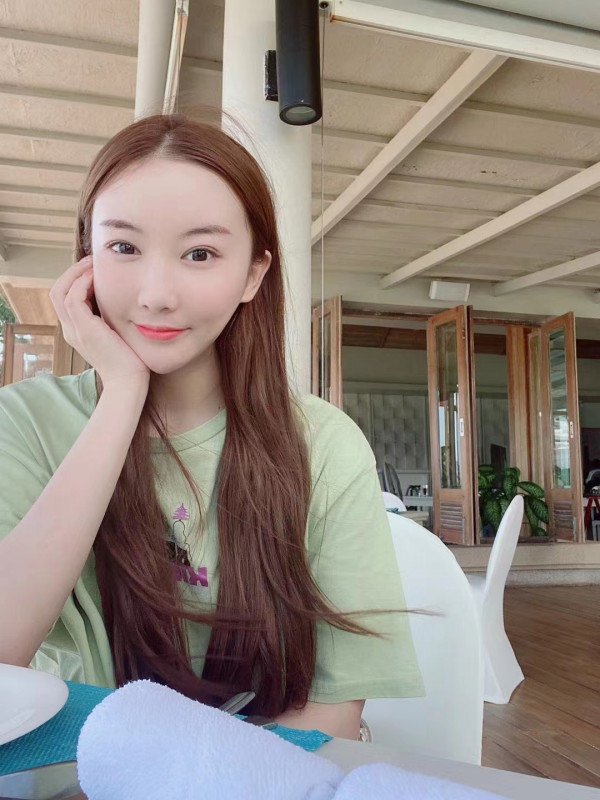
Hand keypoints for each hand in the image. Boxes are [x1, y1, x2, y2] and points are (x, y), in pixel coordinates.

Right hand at [50, 255, 149, 390]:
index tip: (94, 270)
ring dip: (76, 273)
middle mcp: (71, 330)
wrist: (129, 381)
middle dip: (72, 272)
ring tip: (93, 265)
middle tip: (91, 261)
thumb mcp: (117, 334)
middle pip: (57, 291)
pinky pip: (74, 298)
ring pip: (60, 292)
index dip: (75, 280)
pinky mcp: (85, 330)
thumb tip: (122, 299)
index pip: (64, 297)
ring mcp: (75, 330)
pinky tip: (98, 278)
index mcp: (77, 331)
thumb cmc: (130, 360)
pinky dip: (83, 284)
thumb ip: (111, 318)